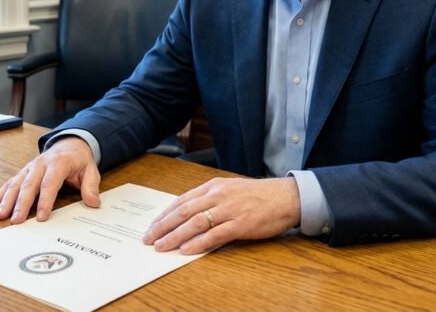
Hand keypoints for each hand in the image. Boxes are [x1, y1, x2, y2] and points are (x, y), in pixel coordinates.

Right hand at [0, 137, 100, 223]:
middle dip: (21, 204)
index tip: (40, 217)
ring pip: (16, 184)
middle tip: (16, 221)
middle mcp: (41, 163)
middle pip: (29, 185)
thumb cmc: (79, 160)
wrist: (70, 143)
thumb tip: (93, 203)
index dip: (45, 201)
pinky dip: (0, 194)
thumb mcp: (91, 170)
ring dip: (7, 200)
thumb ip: (91, 187)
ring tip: (0, 216)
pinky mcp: (23, 172)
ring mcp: (30, 167)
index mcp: (59, 163)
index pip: (50, 183)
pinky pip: (10, 182)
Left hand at [142, 177, 300, 254]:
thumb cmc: (259, 195)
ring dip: (175, 236)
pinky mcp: (240, 224)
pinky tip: (186, 250)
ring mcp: (229, 209)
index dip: (165, 214)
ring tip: (161, 246)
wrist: (286, 197)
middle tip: (148, 238)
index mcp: (214, 186)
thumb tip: (189, 215)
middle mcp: (218, 195)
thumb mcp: (230, 190)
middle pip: (183, 212)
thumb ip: (210, 199)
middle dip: (163, 226)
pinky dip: (198, 243)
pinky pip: (214, 234)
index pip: (182, 200)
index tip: (152, 226)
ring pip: (195, 223)